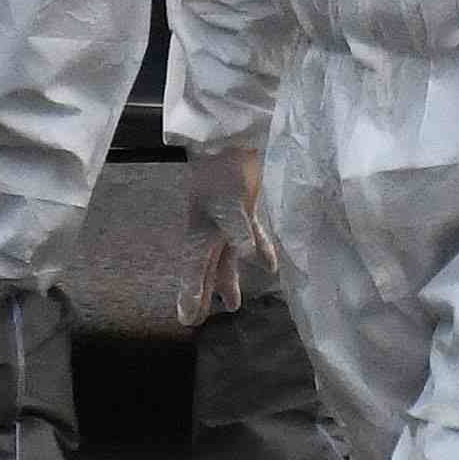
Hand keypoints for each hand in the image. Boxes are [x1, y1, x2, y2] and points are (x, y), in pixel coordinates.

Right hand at [179, 134, 272, 324]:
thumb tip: (250, 259)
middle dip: (201, 293)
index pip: (193, 270)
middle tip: (196, 320)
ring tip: (232, 306)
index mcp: (200, 233)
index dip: (190, 294)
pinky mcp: (245, 210)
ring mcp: (228, 222)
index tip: (188, 319)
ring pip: (225, 259)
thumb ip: (239, 232)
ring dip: (228, 280)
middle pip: (204, 269)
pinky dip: (259, 252)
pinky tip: (270, 267)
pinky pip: (251, 237)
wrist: (230, 139)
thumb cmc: (223, 171)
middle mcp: (210, 232)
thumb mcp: (228, 204)